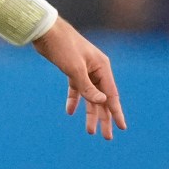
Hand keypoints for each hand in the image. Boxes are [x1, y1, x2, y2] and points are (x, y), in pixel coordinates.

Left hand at [32, 18, 126, 139]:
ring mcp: (85, 70)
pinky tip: (70, 112)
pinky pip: (77, 89)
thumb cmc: (63, 47)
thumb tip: (103, 102)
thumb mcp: (75, 69)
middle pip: (103, 99)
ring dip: (90, 113)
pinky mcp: (73, 70)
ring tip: (89, 131)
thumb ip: (88, 88)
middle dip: (104, 118)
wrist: (46, 31)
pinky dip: (74, 100)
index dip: (117, 113)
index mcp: (103, 67)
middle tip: (107, 137)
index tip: (122, 128)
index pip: (112, 95)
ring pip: (90, 96)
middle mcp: (97, 70)